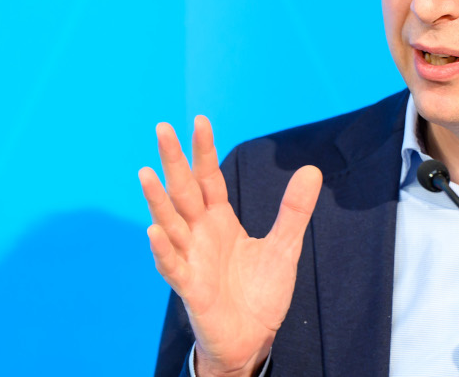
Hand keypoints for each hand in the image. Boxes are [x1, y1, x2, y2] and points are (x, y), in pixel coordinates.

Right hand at [139, 115, 322, 376]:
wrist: (252, 338)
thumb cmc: (259, 292)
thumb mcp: (284, 246)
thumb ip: (294, 210)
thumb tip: (311, 169)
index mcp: (219, 221)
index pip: (208, 178)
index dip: (203, 151)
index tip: (200, 120)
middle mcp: (200, 234)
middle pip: (184, 191)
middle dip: (174, 161)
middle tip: (162, 128)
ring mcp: (192, 259)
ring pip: (170, 223)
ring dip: (157, 200)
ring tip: (146, 172)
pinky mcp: (190, 287)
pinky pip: (173, 265)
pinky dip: (163, 249)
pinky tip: (154, 231)